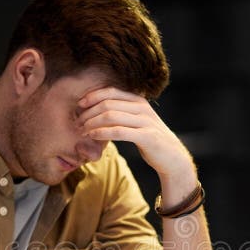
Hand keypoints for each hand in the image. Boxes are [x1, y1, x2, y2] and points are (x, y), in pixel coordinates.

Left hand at [77, 88, 195, 188]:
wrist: (172, 158)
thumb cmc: (150, 140)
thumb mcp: (137, 122)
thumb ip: (122, 113)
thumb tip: (97, 110)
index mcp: (138, 100)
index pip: (110, 91)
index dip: (92, 96)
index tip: (79, 106)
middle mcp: (142, 108)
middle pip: (108, 103)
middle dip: (89, 112)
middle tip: (77, 122)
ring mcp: (145, 121)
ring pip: (111, 116)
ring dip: (92, 123)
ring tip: (82, 131)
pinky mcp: (146, 136)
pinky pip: (119, 131)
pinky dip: (102, 133)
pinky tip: (92, 136)